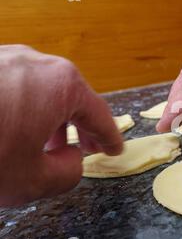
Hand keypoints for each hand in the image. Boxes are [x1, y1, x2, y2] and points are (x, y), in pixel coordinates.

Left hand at [0, 45, 122, 206]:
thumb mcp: (34, 181)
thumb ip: (72, 172)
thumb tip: (73, 158)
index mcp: (62, 85)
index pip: (100, 114)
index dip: (110, 137)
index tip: (114, 148)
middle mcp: (38, 62)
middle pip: (72, 97)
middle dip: (80, 127)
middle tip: (85, 149)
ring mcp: (7, 57)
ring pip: (43, 89)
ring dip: (51, 117)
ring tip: (47, 142)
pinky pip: (16, 84)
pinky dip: (25, 106)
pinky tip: (15, 127)